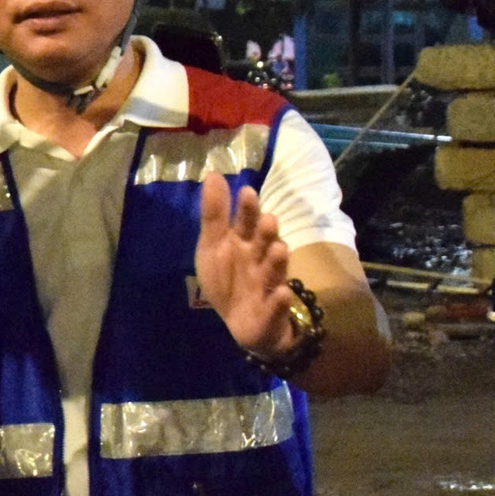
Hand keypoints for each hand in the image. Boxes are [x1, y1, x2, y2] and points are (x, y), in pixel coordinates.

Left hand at [195, 172, 296, 357]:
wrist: (240, 322)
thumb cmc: (228, 278)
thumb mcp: (213, 246)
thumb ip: (214, 214)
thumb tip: (213, 174)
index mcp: (244, 242)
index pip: (247, 222)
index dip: (247, 209)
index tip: (247, 192)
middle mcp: (260, 259)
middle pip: (265, 244)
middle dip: (267, 233)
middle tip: (268, 220)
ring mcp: (269, 284)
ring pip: (275, 271)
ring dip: (277, 262)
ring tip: (278, 249)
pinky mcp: (273, 311)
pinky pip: (277, 306)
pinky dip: (280, 301)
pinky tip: (282, 294)